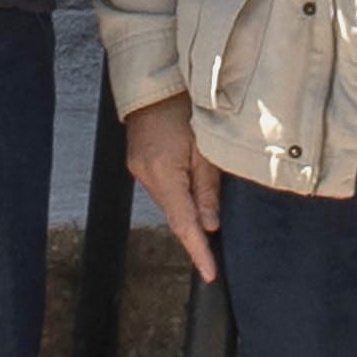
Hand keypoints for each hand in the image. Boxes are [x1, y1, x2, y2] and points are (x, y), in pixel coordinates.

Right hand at [122, 94, 221, 283]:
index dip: (197, 251)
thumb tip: (210, 225)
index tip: (209, 274)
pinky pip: (163, 188)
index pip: (183, 224)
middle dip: (196, 230)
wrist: (156, 82)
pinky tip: (192, 188)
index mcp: (163, 173)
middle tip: (217, 248)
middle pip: (176, 214)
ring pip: (170, 201)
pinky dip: (179, 194)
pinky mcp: (140, 162)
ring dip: (188, 208)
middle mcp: (146, 175)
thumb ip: (207, 189)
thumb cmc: (185, 108)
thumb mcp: (205, 148)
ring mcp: (139, 169)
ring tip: (209, 208)